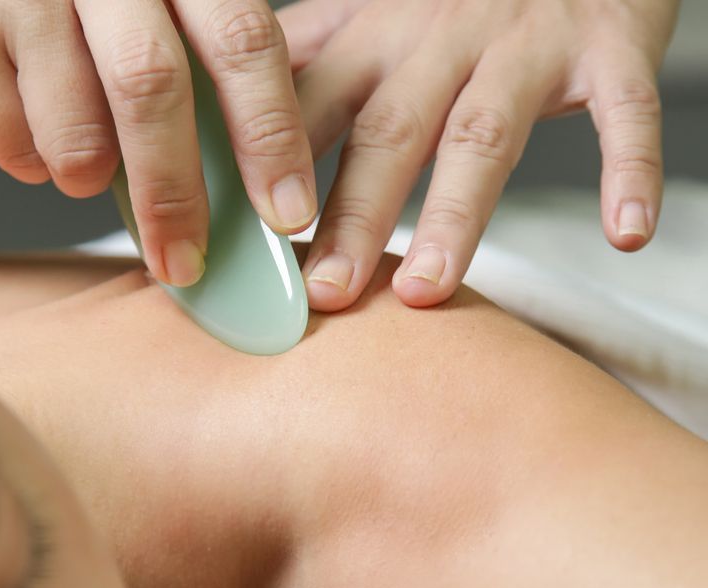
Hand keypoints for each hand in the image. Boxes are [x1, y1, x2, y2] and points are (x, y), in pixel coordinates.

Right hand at [0, 0, 316, 286]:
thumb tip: (251, 189)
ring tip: (83, 161)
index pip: (243, 41)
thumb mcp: (147, 12)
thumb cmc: (74, 5)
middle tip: (184, 260)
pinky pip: (14, 140)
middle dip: (173, 193)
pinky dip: (31, 160)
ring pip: (76, 133)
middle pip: (152, 89)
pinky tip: (27, 123)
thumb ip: (196, 71)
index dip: (270, 134)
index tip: (286, 213)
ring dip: (87, 175)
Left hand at [277, 0, 679, 309]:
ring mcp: (524, 46)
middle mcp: (440, 41)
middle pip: (388, 132)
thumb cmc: (456, 0)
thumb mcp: (367, 16)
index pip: (311, 111)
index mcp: (374, 40)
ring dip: (455, 216)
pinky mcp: (608, 49)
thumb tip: (226, 125)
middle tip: (327, 293)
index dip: (276, 178)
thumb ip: (308, 67)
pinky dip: (627, 170)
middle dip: (354, 216)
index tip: (249, 251)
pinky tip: (624, 234)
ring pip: (483, 134)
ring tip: (429, 291)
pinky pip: (623, 112)